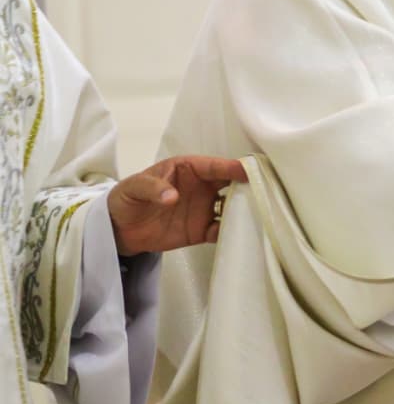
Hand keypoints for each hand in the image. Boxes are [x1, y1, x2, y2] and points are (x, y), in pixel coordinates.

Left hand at [107, 156, 248, 256]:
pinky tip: (240, 236)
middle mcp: (203, 187)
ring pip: (232, 208)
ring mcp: (205, 209)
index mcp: (189, 169)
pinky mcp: (202, 230)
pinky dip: (232, 233)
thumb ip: (152, 188)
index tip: (248, 172)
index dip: (232, 168)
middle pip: (232, 185)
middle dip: (249, 187)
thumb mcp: (133, 187)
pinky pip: (221, 230)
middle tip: (265, 194)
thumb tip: (174, 197)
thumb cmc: (126, 198)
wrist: (117, 230)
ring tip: (259, 216)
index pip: (215, 166)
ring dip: (245, 211)